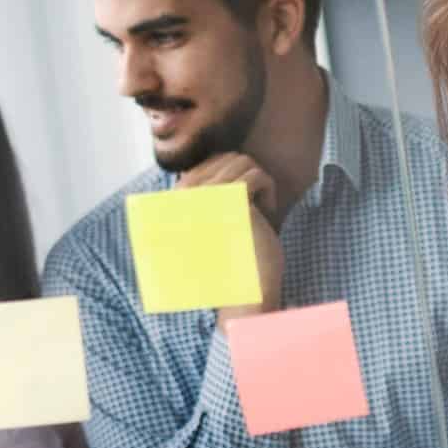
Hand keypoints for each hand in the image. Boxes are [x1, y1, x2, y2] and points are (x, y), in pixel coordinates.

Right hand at [179, 152, 283, 317]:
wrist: (245, 290)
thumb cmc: (236, 254)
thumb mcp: (218, 216)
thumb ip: (213, 189)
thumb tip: (229, 158)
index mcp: (177, 198)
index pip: (210, 160)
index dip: (234, 177)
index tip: (242, 206)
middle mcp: (186, 195)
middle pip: (227, 157)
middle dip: (248, 178)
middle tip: (256, 210)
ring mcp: (207, 196)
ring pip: (244, 162)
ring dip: (260, 185)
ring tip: (261, 213)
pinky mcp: (230, 201)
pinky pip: (257, 175)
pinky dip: (270, 192)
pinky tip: (268, 215)